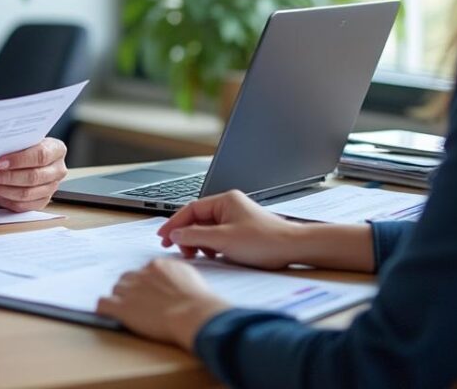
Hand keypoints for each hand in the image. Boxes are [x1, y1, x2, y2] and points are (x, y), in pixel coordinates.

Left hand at [0, 138, 67, 211]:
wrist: (23, 159)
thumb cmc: (21, 147)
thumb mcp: (20, 140)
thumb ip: (13, 143)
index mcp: (56, 150)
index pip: (41, 155)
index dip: (19, 160)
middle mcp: (58, 170)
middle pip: (33, 177)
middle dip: (5, 176)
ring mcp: (51, 188)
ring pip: (26, 193)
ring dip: (1, 189)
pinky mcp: (41, 202)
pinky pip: (22, 205)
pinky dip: (4, 199)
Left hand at [96, 258, 230, 350]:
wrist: (194, 314)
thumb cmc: (199, 301)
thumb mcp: (191, 276)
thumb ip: (176, 274)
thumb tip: (172, 278)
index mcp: (157, 265)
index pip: (143, 272)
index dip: (145, 286)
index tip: (150, 295)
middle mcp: (141, 274)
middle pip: (127, 279)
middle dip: (131, 291)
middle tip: (141, 306)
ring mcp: (129, 290)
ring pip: (116, 290)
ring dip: (120, 300)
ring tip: (130, 313)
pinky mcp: (122, 307)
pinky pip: (103, 304)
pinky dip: (105, 309)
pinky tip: (110, 315)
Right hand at [156, 189, 301, 269]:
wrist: (294, 248)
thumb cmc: (264, 241)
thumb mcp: (223, 239)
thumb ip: (194, 236)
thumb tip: (174, 234)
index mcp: (224, 201)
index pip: (190, 209)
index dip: (174, 223)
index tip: (163, 237)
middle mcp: (229, 206)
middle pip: (197, 219)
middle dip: (186, 235)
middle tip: (180, 251)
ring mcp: (236, 219)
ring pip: (207, 229)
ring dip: (198, 242)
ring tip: (197, 255)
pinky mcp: (241, 232)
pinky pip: (218, 237)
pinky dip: (211, 246)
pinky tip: (213, 256)